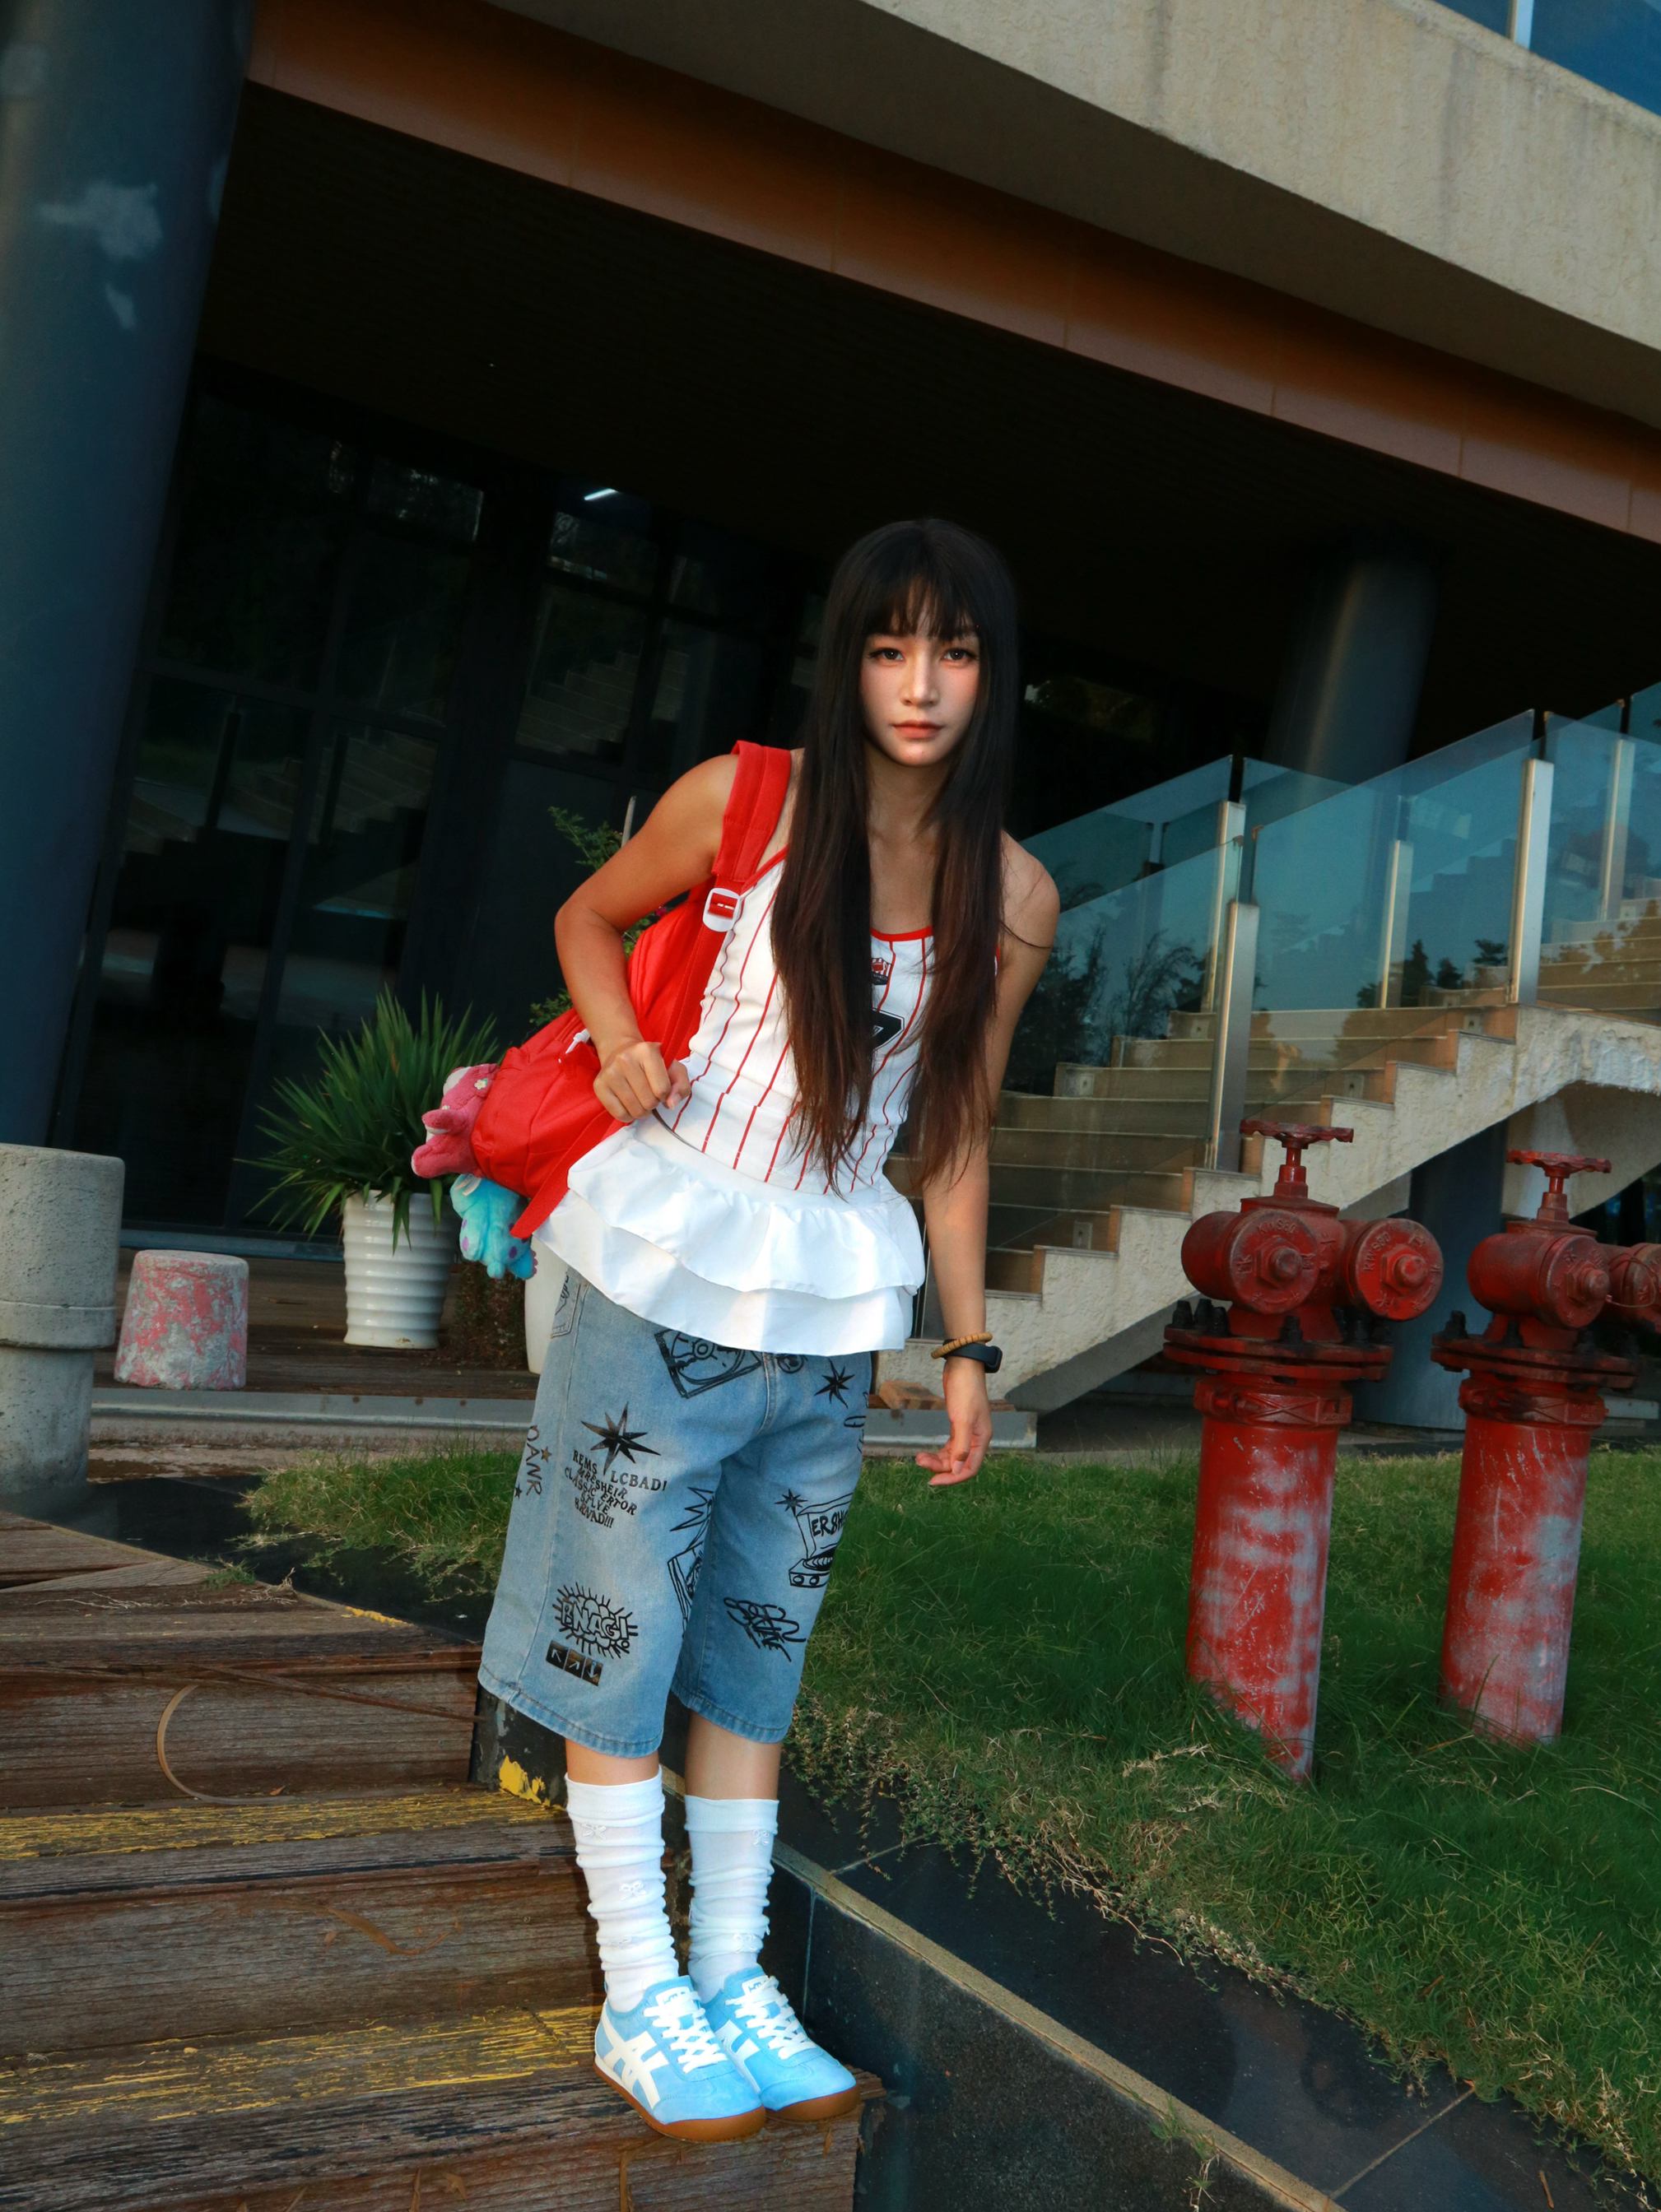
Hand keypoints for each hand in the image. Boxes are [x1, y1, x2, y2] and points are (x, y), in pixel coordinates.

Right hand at [593, 1037, 691, 1122]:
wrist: (621, 1051)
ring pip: (634, 1110)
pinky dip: (628, 1115)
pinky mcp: (599, 1086)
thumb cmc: (651, 1063)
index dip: (666, 1095)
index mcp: (647, 1051)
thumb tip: (671, 1104)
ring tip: (641, 1099)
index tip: (662, 1089)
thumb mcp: (673, 1069)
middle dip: (653, 1103)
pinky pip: (619, 1114)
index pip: (662, 1089)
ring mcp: (610, 1073)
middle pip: (648, 1102)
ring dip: (642, 1111)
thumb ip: (681, 1086)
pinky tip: (630, 1104)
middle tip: (650, 1094)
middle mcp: (625, 1059)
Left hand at [915, 1357, 992, 1486]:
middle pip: (958, 1463)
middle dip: (939, 1466)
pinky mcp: (958, 1425)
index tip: (933, 1481)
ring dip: (936, 1460)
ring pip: (952, 1455)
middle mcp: (976, 1438)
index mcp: (982, 1439)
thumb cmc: (965, 1390)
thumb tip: (957, 1470)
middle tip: (919, 1462)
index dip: (952, 1478)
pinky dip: (938, 1452)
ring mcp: (967, 1432)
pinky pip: (949, 1446)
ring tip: (919, 1457)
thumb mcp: (962, 1419)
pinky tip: (927, 1453)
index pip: (969, 1468)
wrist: (962, 1366)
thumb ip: (961, 1446)